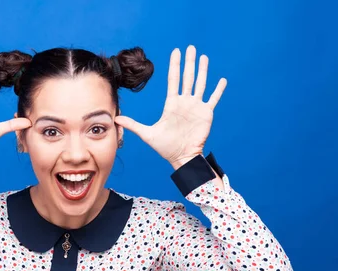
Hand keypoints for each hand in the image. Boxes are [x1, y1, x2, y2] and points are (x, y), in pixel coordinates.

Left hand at [115, 45, 226, 166]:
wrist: (181, 157)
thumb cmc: (165, 147)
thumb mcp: (147, 134)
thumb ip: (132, 124)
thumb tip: (115, 118)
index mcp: (172, 104)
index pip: (173, 80)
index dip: (174, 66)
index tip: (176, 52)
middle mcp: (184, 102)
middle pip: (187, 77)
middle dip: (189, 62)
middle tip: (191, 47)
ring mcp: (196, 107)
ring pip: (200, 84)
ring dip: (203, 70)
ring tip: (204, 57)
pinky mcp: (206, 113)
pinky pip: (213, 99)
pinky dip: (218, 90)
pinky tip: (222, 79)